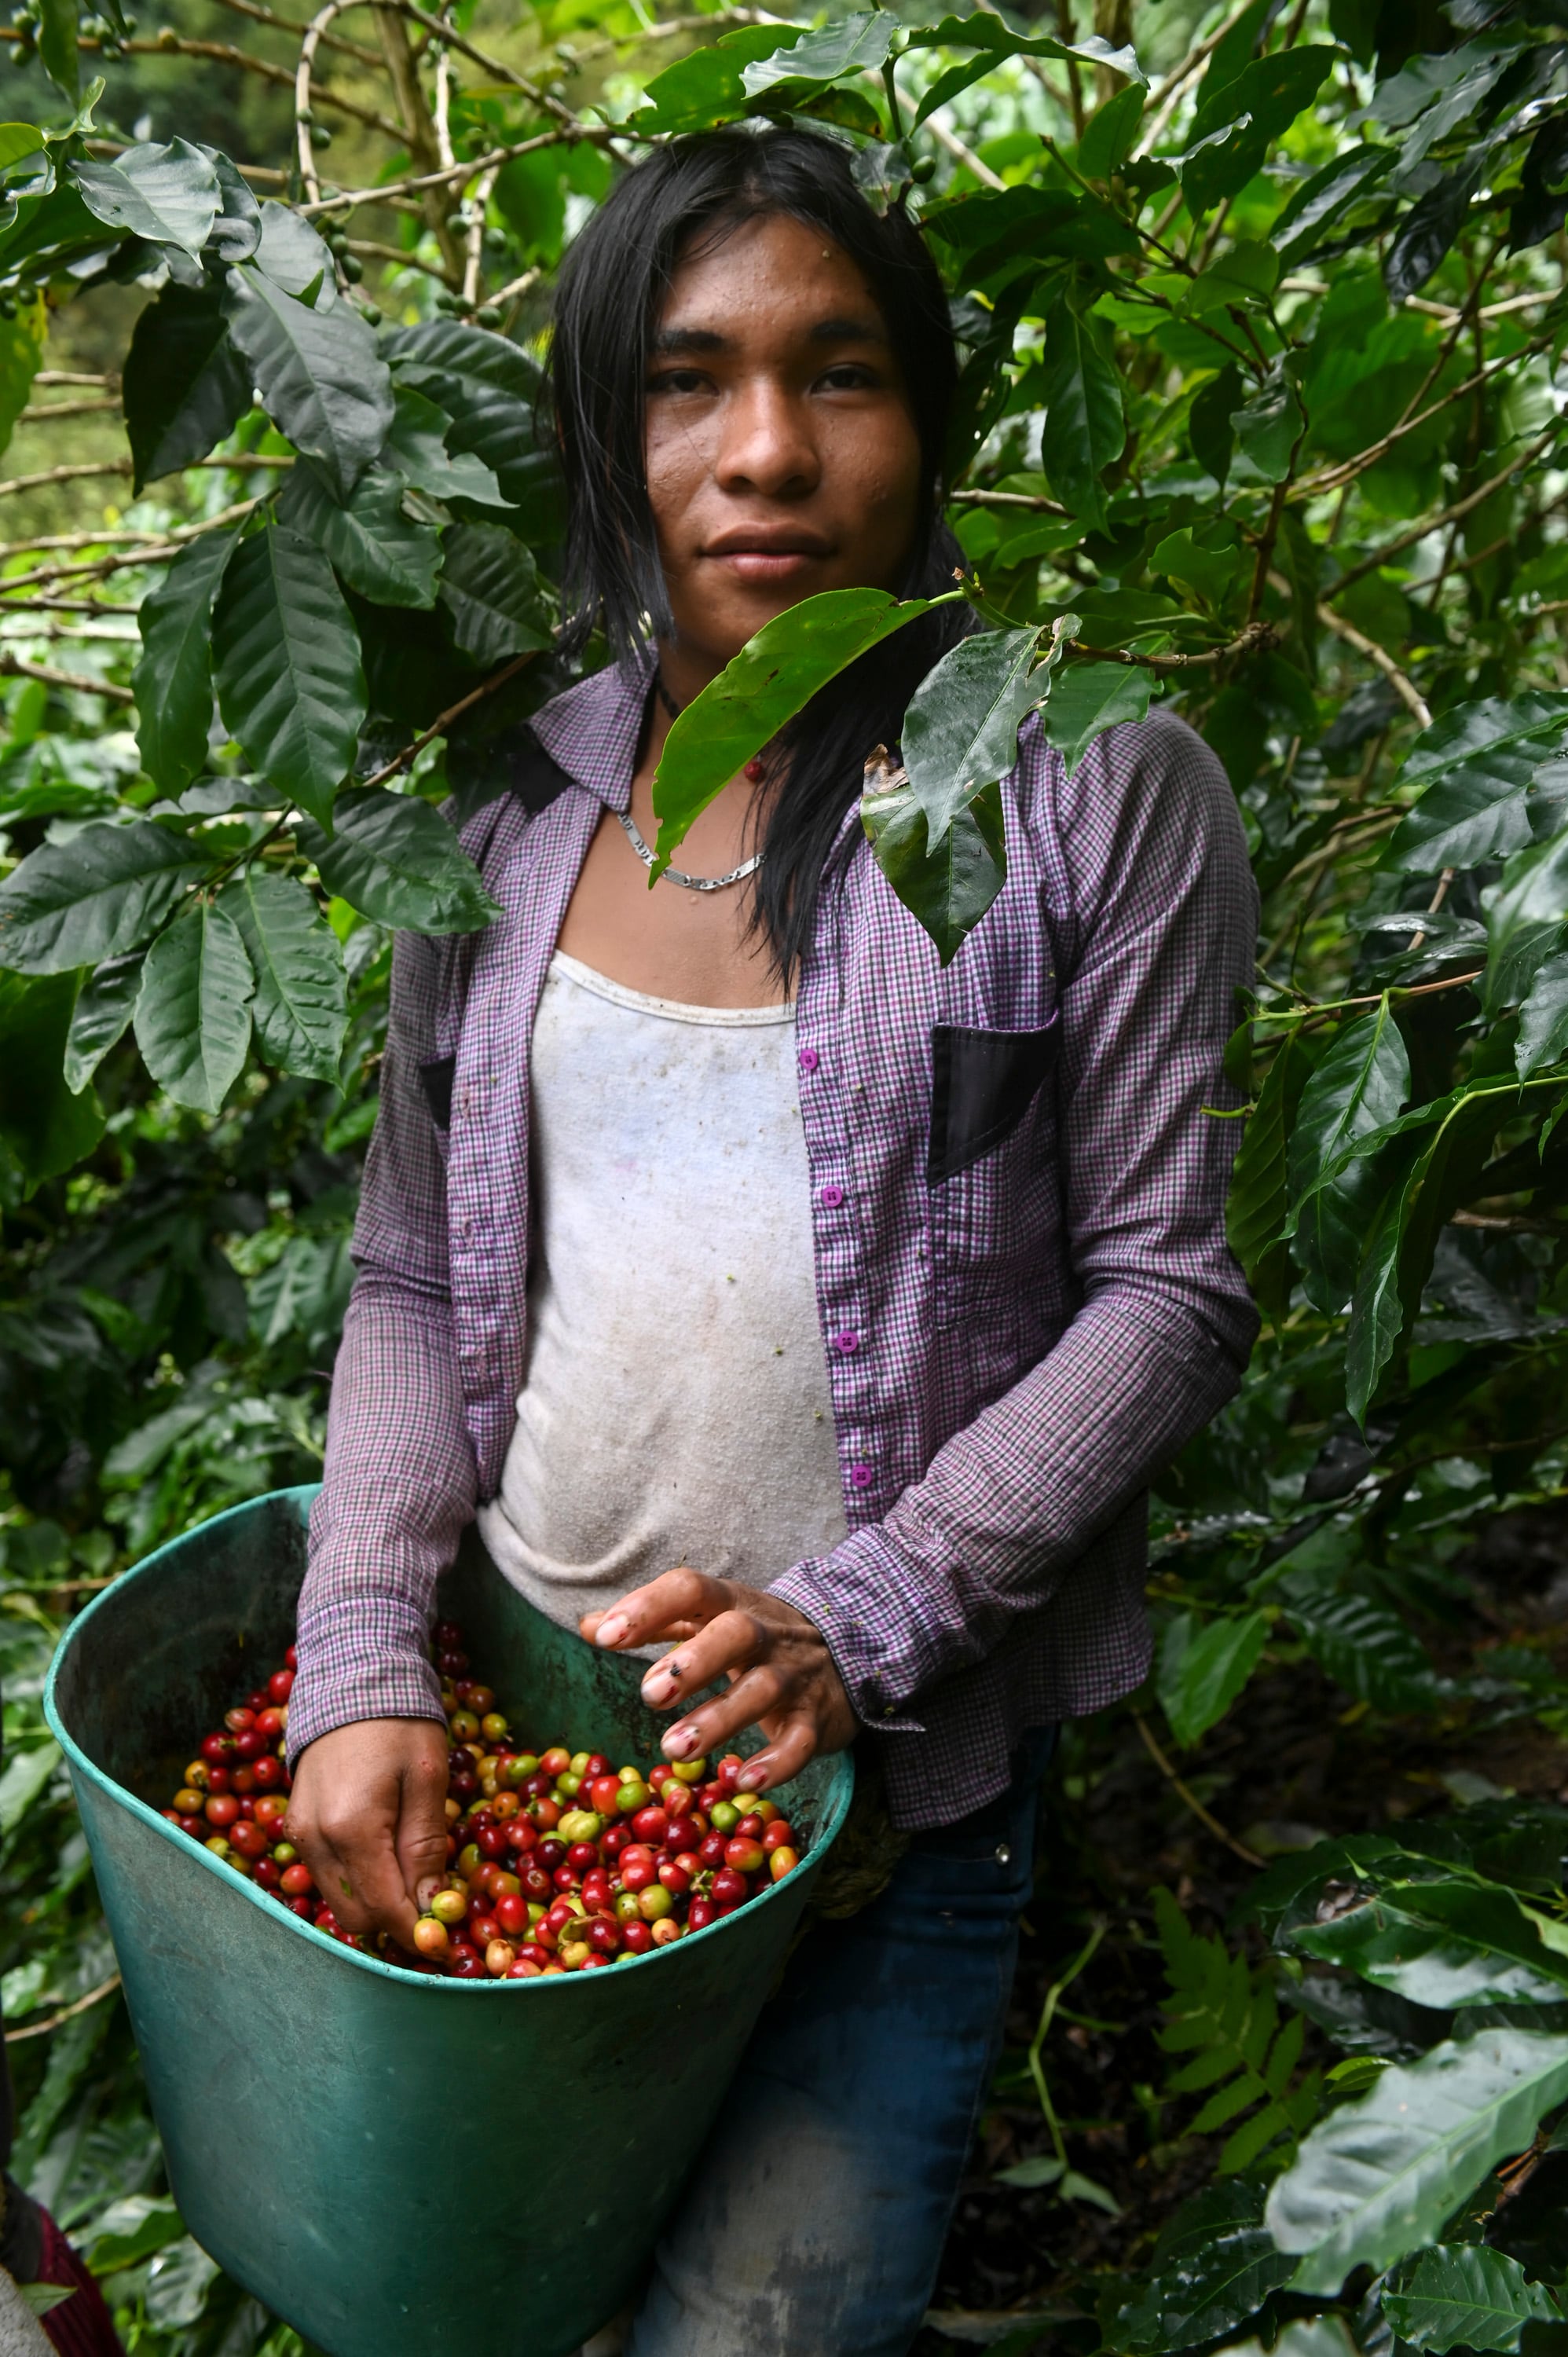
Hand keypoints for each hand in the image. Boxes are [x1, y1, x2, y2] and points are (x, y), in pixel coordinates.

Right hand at [284, 1718, 449, 1947]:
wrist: (351, 1678)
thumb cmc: (399, 1723)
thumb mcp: (429, 1778)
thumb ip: (426, 1846)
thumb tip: (430, 1907)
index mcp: (352, 1828)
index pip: (384, 1908)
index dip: (417, 1934)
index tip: (446, 1942)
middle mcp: (315, 1839)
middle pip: (356, 1916)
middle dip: (395, 1920)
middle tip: (433, 1905)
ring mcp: (298, 1833)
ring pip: (338, 1899)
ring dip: (374, 1901)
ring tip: (412, 1875)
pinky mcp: (295, 1824)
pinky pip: (326, 1873)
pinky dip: (355, 1879)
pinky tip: (384, 1856)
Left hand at [580, 1569, 855, 1791]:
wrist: (852, 1650)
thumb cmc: (758, 1639)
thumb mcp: (710, 1620)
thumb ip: (655, 1622)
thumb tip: (589, 1624)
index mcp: (731, 1603)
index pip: (691, 1588)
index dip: (648, 1606)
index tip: (605, 1636)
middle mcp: (766, 1633)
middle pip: (736, 1633)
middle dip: (694, 1661)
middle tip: (649, 1694)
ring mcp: (795, 1675)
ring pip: (764, 1690)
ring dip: (720, 1719)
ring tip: (674, 1748)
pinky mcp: (818, 1719)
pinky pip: (802, 1740)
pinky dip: (776, 1763)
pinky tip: (743, 1782)